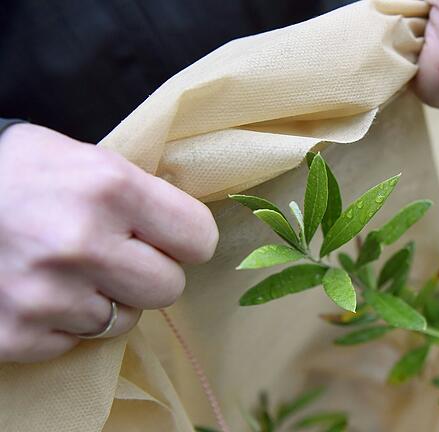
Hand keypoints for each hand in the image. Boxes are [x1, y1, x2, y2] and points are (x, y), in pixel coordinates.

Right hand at [0, 124, 217, 362]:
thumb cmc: (17, 173)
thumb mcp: (84, 158)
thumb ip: (141, 193)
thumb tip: (188, 229)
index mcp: (109, 189)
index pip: (199, 238)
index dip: (185, 239)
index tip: (167, 237)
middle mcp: (81, 244)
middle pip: (170, 288)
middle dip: (149, 273)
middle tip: (117, 255)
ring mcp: (46, 295)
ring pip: (124, 320)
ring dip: (104, 300)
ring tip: (67, 269)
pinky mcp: (16, 334)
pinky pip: (74, 343)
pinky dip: (61, 323)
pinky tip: (36, 290)